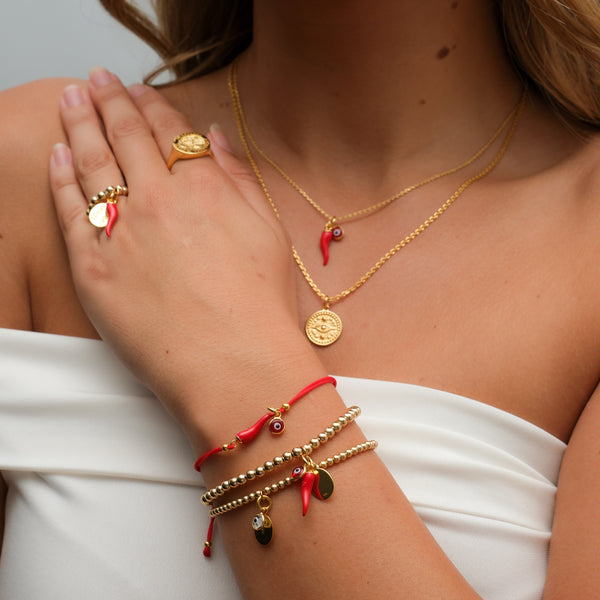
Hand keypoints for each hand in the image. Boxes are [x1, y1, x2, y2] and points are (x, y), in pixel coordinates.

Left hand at [49, 68, 312, 434]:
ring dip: (79, 122)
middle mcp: (161, 199)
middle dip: (110, 99)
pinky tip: (58, 153)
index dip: (153, 105)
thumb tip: (215, 138)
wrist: (236, 364)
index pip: (171, 131)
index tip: (140, 90)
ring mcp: (123, 232)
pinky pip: (70, 211)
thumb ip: (240, 178)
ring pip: (92, 161)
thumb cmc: (261, 306)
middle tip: (97, 78)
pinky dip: (61, 176)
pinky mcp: (93, 269)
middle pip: (127, 135)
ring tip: (70, 97)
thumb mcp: (269, 232)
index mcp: (206, 188)